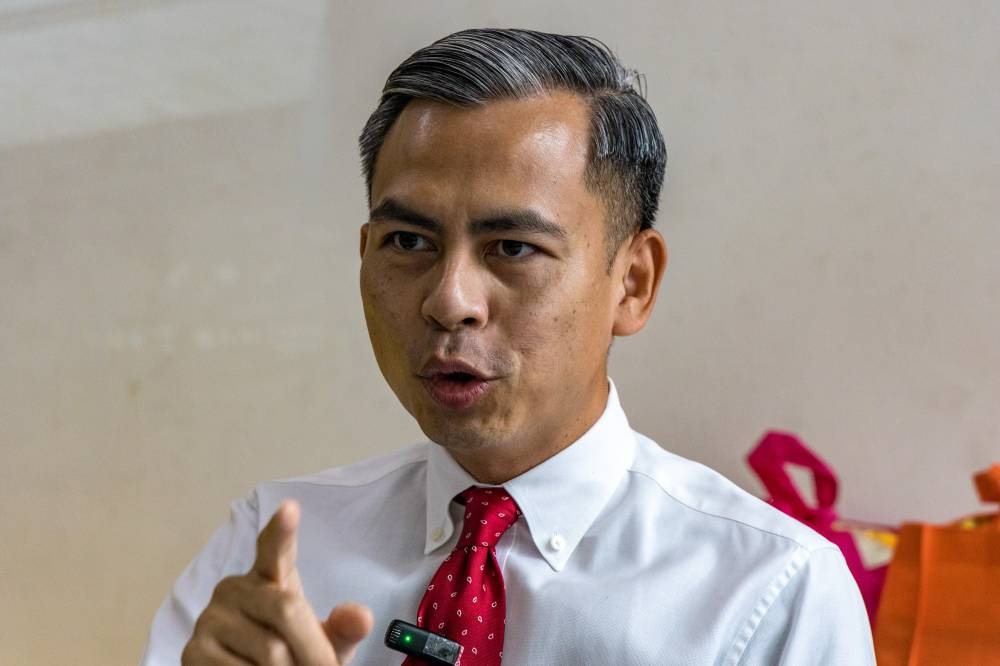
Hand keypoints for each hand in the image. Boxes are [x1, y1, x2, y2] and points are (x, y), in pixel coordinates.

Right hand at [182, 500, 373, 664]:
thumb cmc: (292, 653)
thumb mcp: (322, 643)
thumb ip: (342, 629)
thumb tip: (361, 617)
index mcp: (270, 576)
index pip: (274, 549)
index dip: (282, 530)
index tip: (290, 509)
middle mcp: (235, 589)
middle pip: (287, 611)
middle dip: (314, 651)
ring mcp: (211, 619)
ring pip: (269, 651)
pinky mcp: (194, 652)